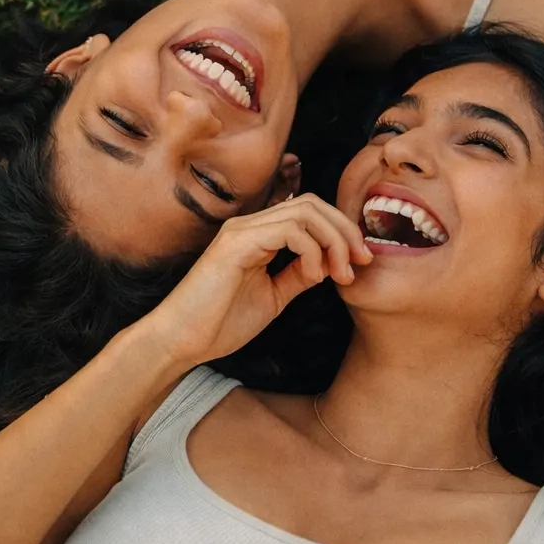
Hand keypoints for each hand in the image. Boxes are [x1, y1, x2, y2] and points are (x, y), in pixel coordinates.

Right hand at [136, 195, 370, 369]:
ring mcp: (242, 230)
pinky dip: (313, 251)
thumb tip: (329, 263)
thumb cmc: (220, 322)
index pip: (309, 210)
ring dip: (333, 241)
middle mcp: (250, 224)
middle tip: (362, 262)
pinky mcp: (236, 243)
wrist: (182, 340)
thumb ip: (298, 275)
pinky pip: (289, 230)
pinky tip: (315, 275)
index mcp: (258, 233)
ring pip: (305, 211)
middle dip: (345, 230)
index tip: (360, 262)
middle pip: (312, 203)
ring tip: (341, 273)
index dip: (341, 230)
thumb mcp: (274, 296)